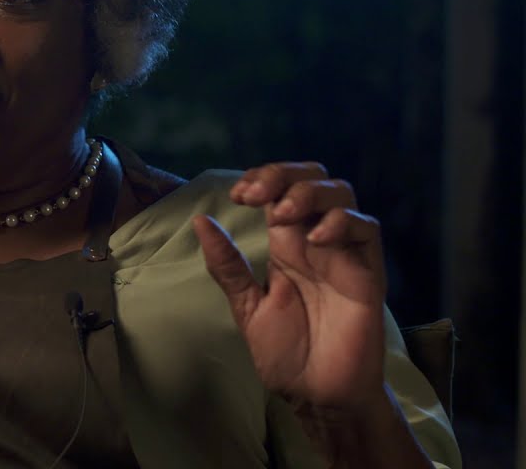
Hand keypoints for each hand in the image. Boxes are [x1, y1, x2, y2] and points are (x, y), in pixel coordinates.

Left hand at [192, 162, 386, 410]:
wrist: (317, 394)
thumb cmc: (286, 352)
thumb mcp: (247, 305)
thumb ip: (228, 265)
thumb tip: (200, 221)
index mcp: (286, 244)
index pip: (280, 189)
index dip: (261, 178)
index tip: (237, 195)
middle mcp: (316, 241)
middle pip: (313, 178)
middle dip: (283, 174)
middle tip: (254, 195)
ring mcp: (344, 254)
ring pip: (342, 193)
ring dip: (308, 193)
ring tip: (282, 214)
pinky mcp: (368, 273)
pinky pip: (367, 229)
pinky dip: (341, 223)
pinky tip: (315, 240)